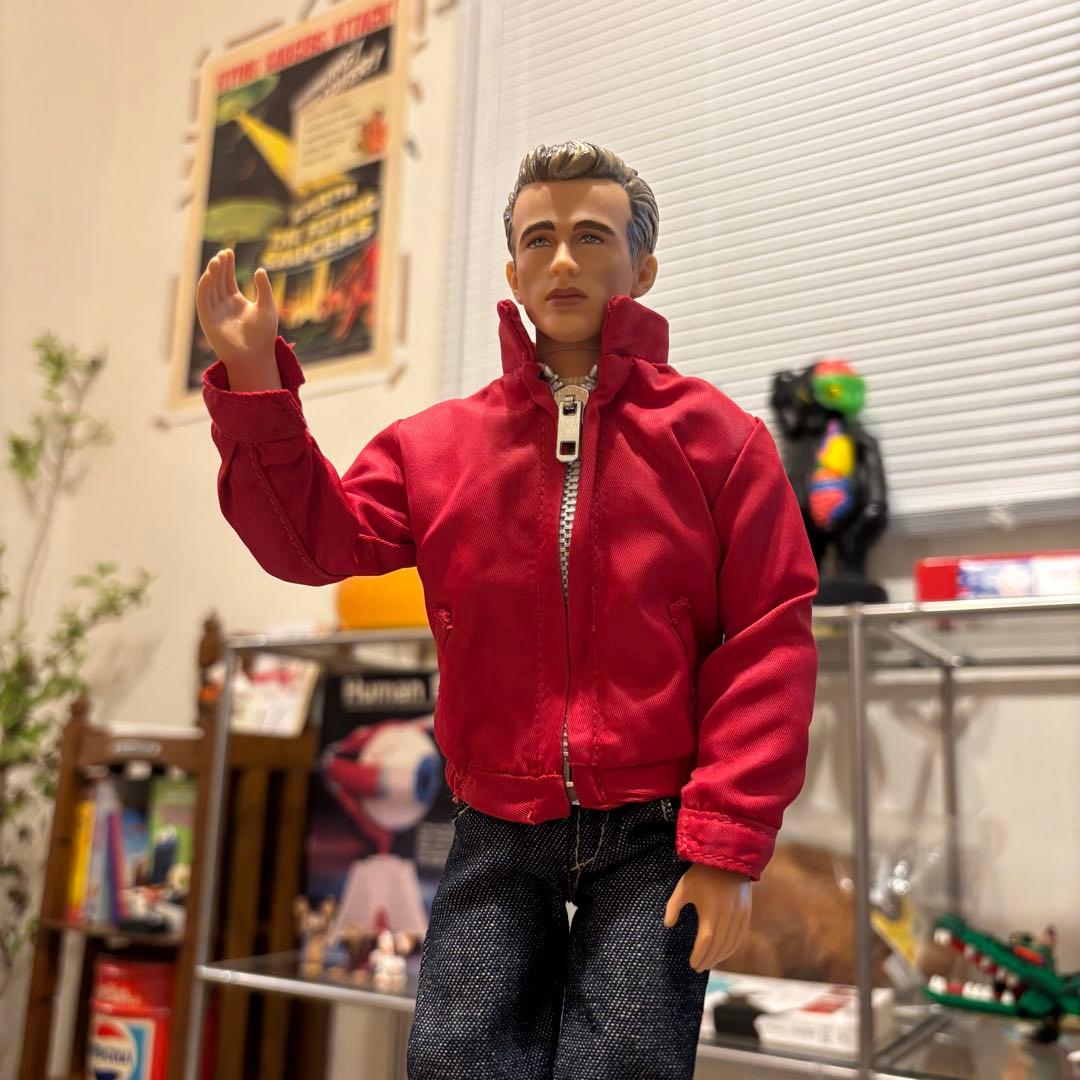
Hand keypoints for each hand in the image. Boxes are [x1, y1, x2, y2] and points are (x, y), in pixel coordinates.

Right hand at [195, 248, 280, 390]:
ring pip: (210, 288)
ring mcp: (214, 312)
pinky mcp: (207, 320)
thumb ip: (263, 289)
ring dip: (211, 274)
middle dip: (219, 267)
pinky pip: (203, 301)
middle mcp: (223, 305)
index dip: (227, 265)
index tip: (229, 252)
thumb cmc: (264, 335)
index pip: (228, 279)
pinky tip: (208, 275)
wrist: (256, 356)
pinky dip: (204, 287)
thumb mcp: (267, 307)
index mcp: (236, 302)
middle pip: (218, 281)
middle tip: (223, 254)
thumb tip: (259, 269)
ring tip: (216, 261)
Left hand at [664, 863, 751, 972]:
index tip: (692, 965)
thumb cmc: (702, 873)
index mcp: (710, 912)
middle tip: (699, 967)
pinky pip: (740, 936)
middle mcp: (727, 917)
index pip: (705, 942)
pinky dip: (732, 948)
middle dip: (708, 959)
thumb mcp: (683, 887)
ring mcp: (738, 916)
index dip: (699, 955)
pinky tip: (725, 952)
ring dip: (720, 956)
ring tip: (710, 962)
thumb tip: (667, 925)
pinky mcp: (746, 913)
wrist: (728, 858)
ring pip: (730, 944)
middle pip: (718, 946)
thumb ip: (673, 906)